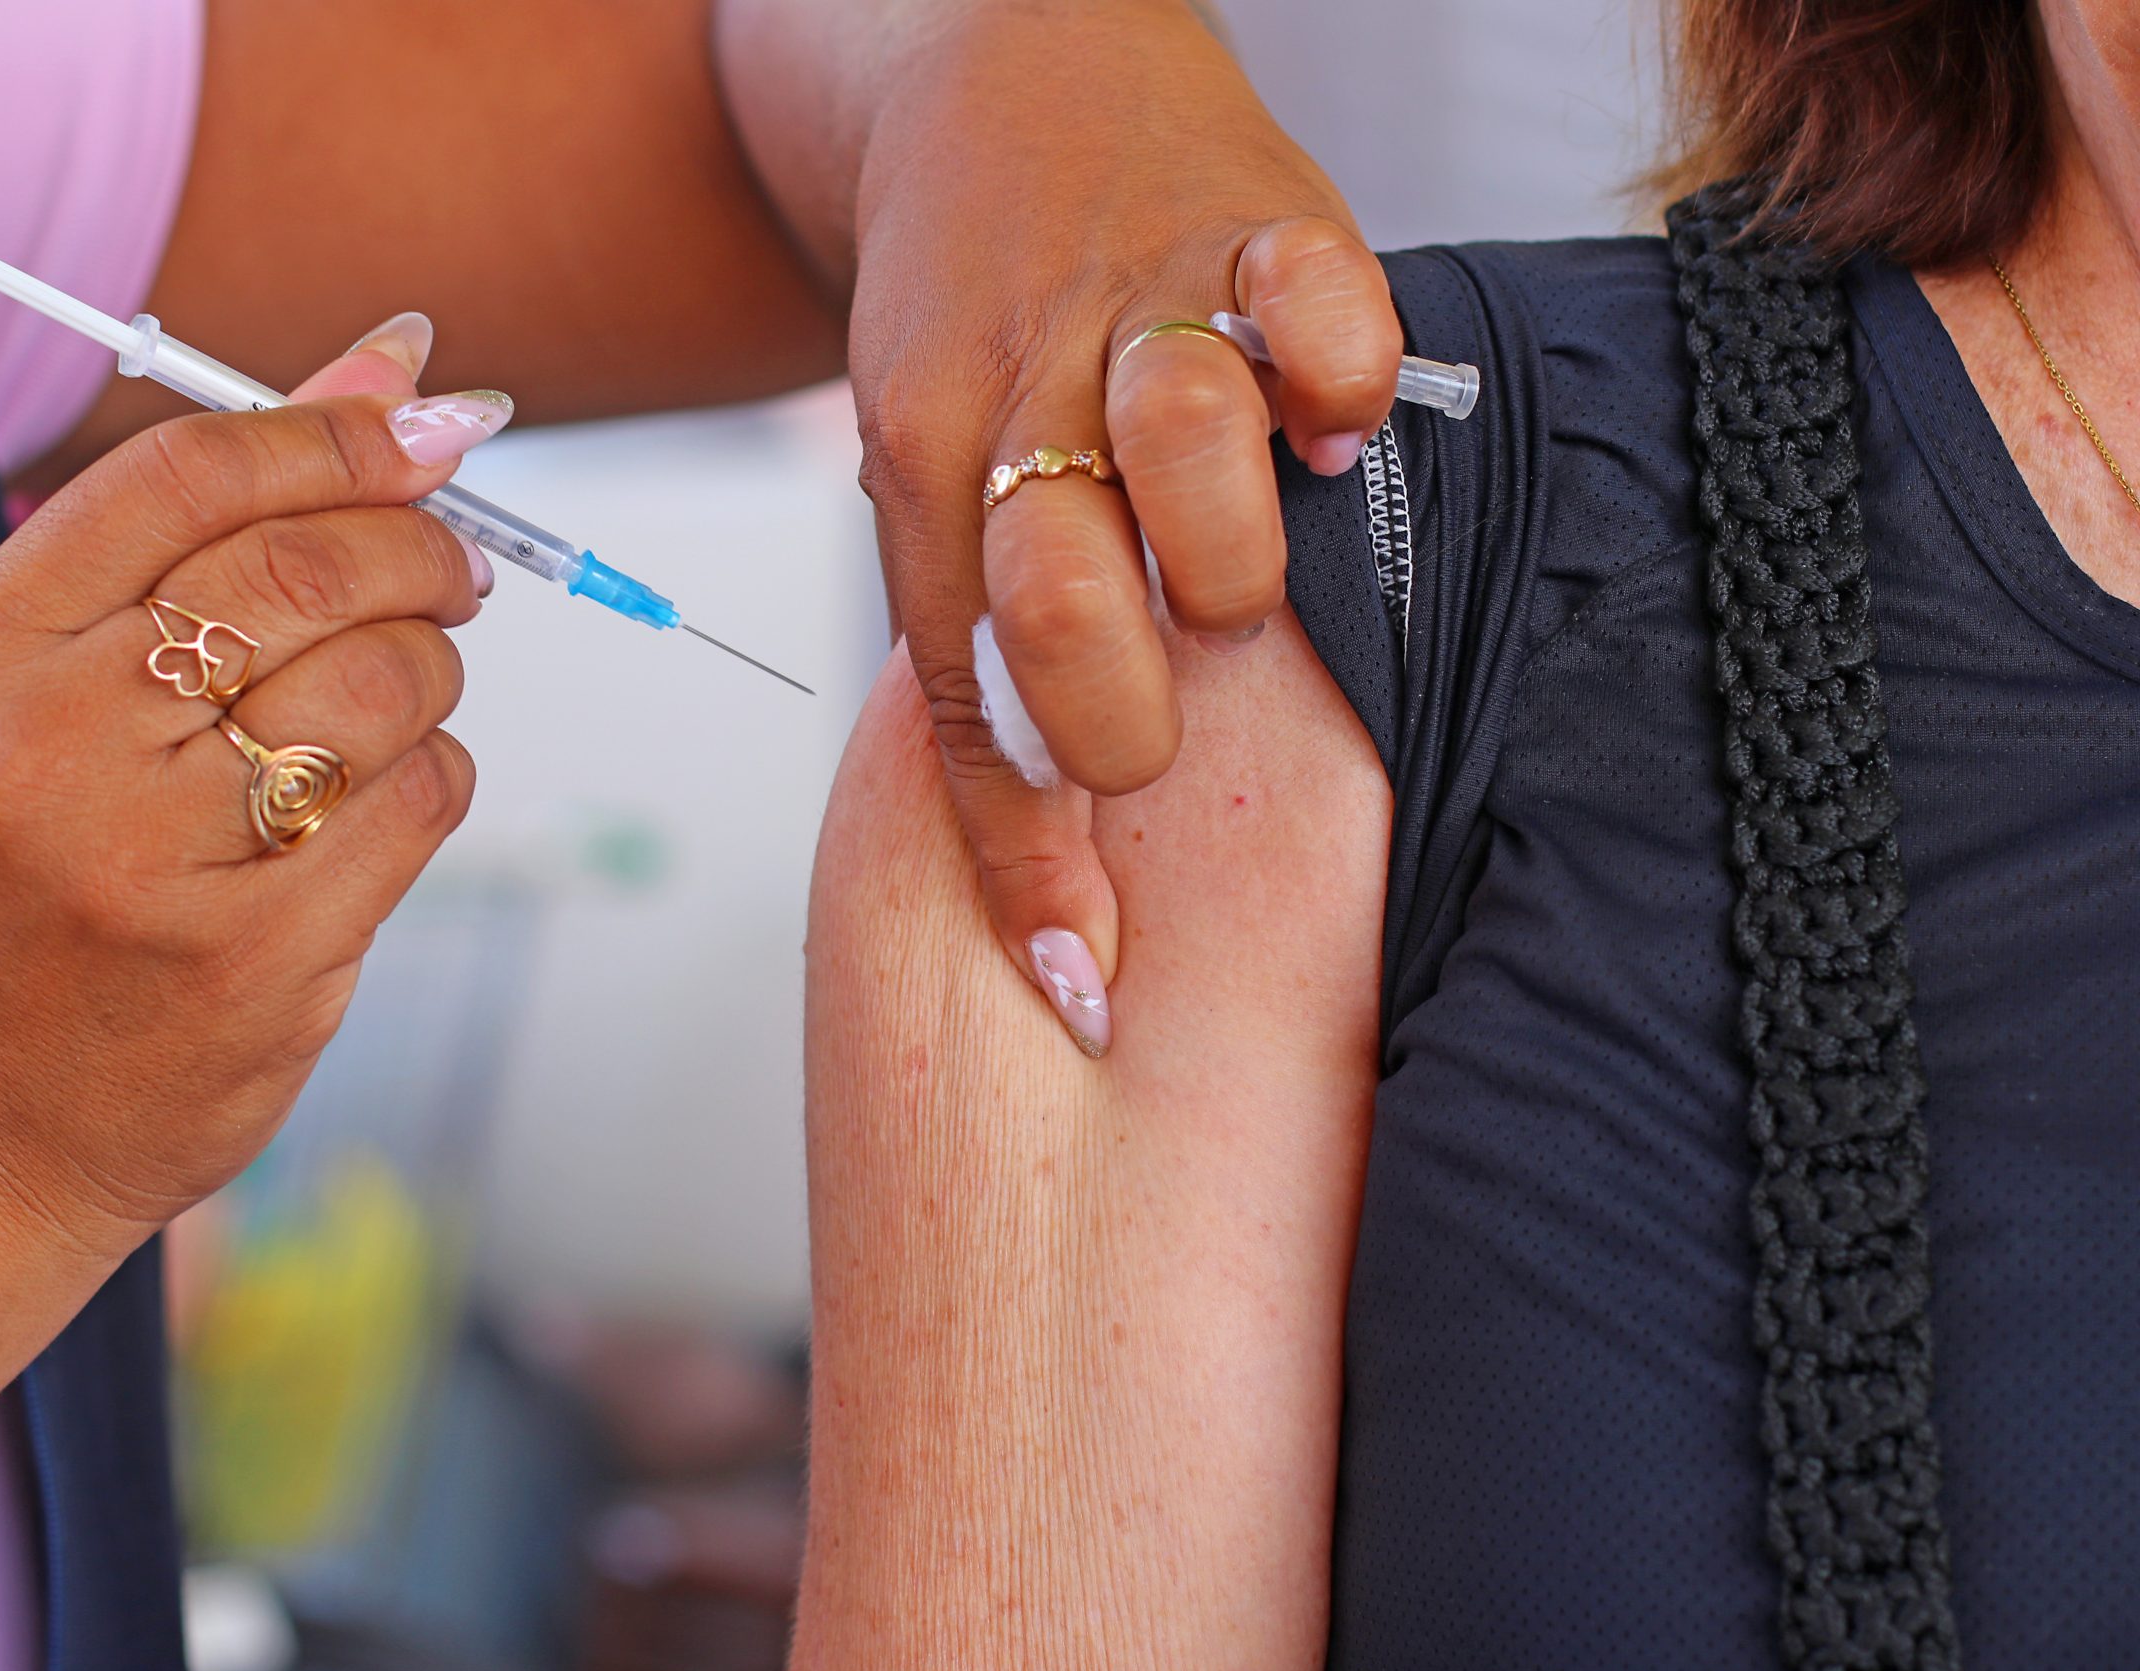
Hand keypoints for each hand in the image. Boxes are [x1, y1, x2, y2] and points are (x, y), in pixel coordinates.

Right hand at [0, 320, 508, 1250]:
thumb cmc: (13, 882)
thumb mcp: (42, 687)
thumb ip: (208, 522)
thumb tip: (399, 366)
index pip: (193, 473)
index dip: (338, 432)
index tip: (418, 434)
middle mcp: (55, 748)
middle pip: (307, 571)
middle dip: (422, 547)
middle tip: (452, 567)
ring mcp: (156, 866)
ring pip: (386, 686)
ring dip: (434, 669)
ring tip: (405, 690)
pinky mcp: (258, 964)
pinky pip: (421, 806)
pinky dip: (438, 776)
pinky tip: (390, 792)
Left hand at [844, 2, 1399, 1049]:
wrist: (987, 68)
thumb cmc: (972, 316)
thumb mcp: (928, 468)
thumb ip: (982, 634)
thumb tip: (1053, 874)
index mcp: (920, 463)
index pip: (959, 692)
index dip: (1022, 855)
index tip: (1084, 984)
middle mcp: (1020, 383)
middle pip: (1050, 585)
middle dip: (1115, 713)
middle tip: (1161, 729)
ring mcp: (1137, 297)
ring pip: (1179, 446)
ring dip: (1226, 556)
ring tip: (1244, 583)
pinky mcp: (1258, 218)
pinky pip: (1321, 308)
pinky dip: (1345, 382)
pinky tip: (1340, 430)